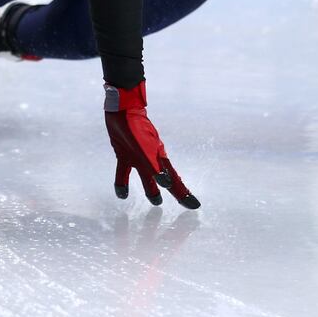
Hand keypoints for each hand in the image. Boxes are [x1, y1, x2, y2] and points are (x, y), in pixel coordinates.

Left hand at [104, 82, 198, 208]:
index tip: (195, 206)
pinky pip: (123, 172)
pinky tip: (122, 194)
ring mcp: (138, 158)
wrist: (123, 110)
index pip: (175, 182)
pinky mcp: (124, 154)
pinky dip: (123, 184)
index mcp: (160, 160)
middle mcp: (151, 161)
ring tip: (155, 202)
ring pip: (147, 179)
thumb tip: (166, 183)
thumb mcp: (146, 149)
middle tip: (183, 205)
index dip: (184, 194)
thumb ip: (155, 166)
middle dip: (175, 193)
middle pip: (166, 182)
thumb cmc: (136, 129)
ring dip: (150, 190)